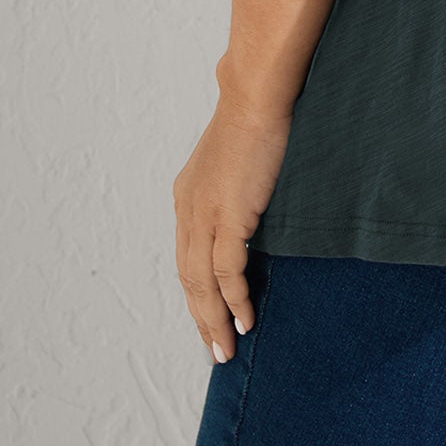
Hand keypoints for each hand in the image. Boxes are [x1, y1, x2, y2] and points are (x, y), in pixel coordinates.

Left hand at [173, 95, 290, 362]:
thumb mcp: (239, 159)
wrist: (257, 95)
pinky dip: (234, 299)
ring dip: (214, 320)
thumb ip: (240, 184)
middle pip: (188, 279)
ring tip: (227, 348)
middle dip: (201, 318)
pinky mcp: (228, 217)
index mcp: (188, 197)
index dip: (198, 292)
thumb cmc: (257, 116)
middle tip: (216, 350)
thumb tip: (257, 198)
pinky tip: (244, 319)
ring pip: (202, 283)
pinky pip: (227, 272)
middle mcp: (189, 210)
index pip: (188, 258)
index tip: (210, 318)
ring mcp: (205, 215)